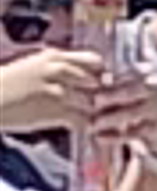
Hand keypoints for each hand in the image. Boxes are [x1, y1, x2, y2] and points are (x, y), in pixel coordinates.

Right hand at [0, 42, 155, 154]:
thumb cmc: (7, 86)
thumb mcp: (33, 68)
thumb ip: (56, 69)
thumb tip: (74, 76)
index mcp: (55, 57)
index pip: (93, 60)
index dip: (101, 75)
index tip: (103, 87)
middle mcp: (59, 69)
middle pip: (98, 80)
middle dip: (106, 95)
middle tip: (112, 108)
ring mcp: (58, 89)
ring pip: (94, 100)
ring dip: (100, 113)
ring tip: (105, 123)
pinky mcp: (55, 109)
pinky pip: (83, 119)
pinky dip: (89, 128)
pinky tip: (91, 133)